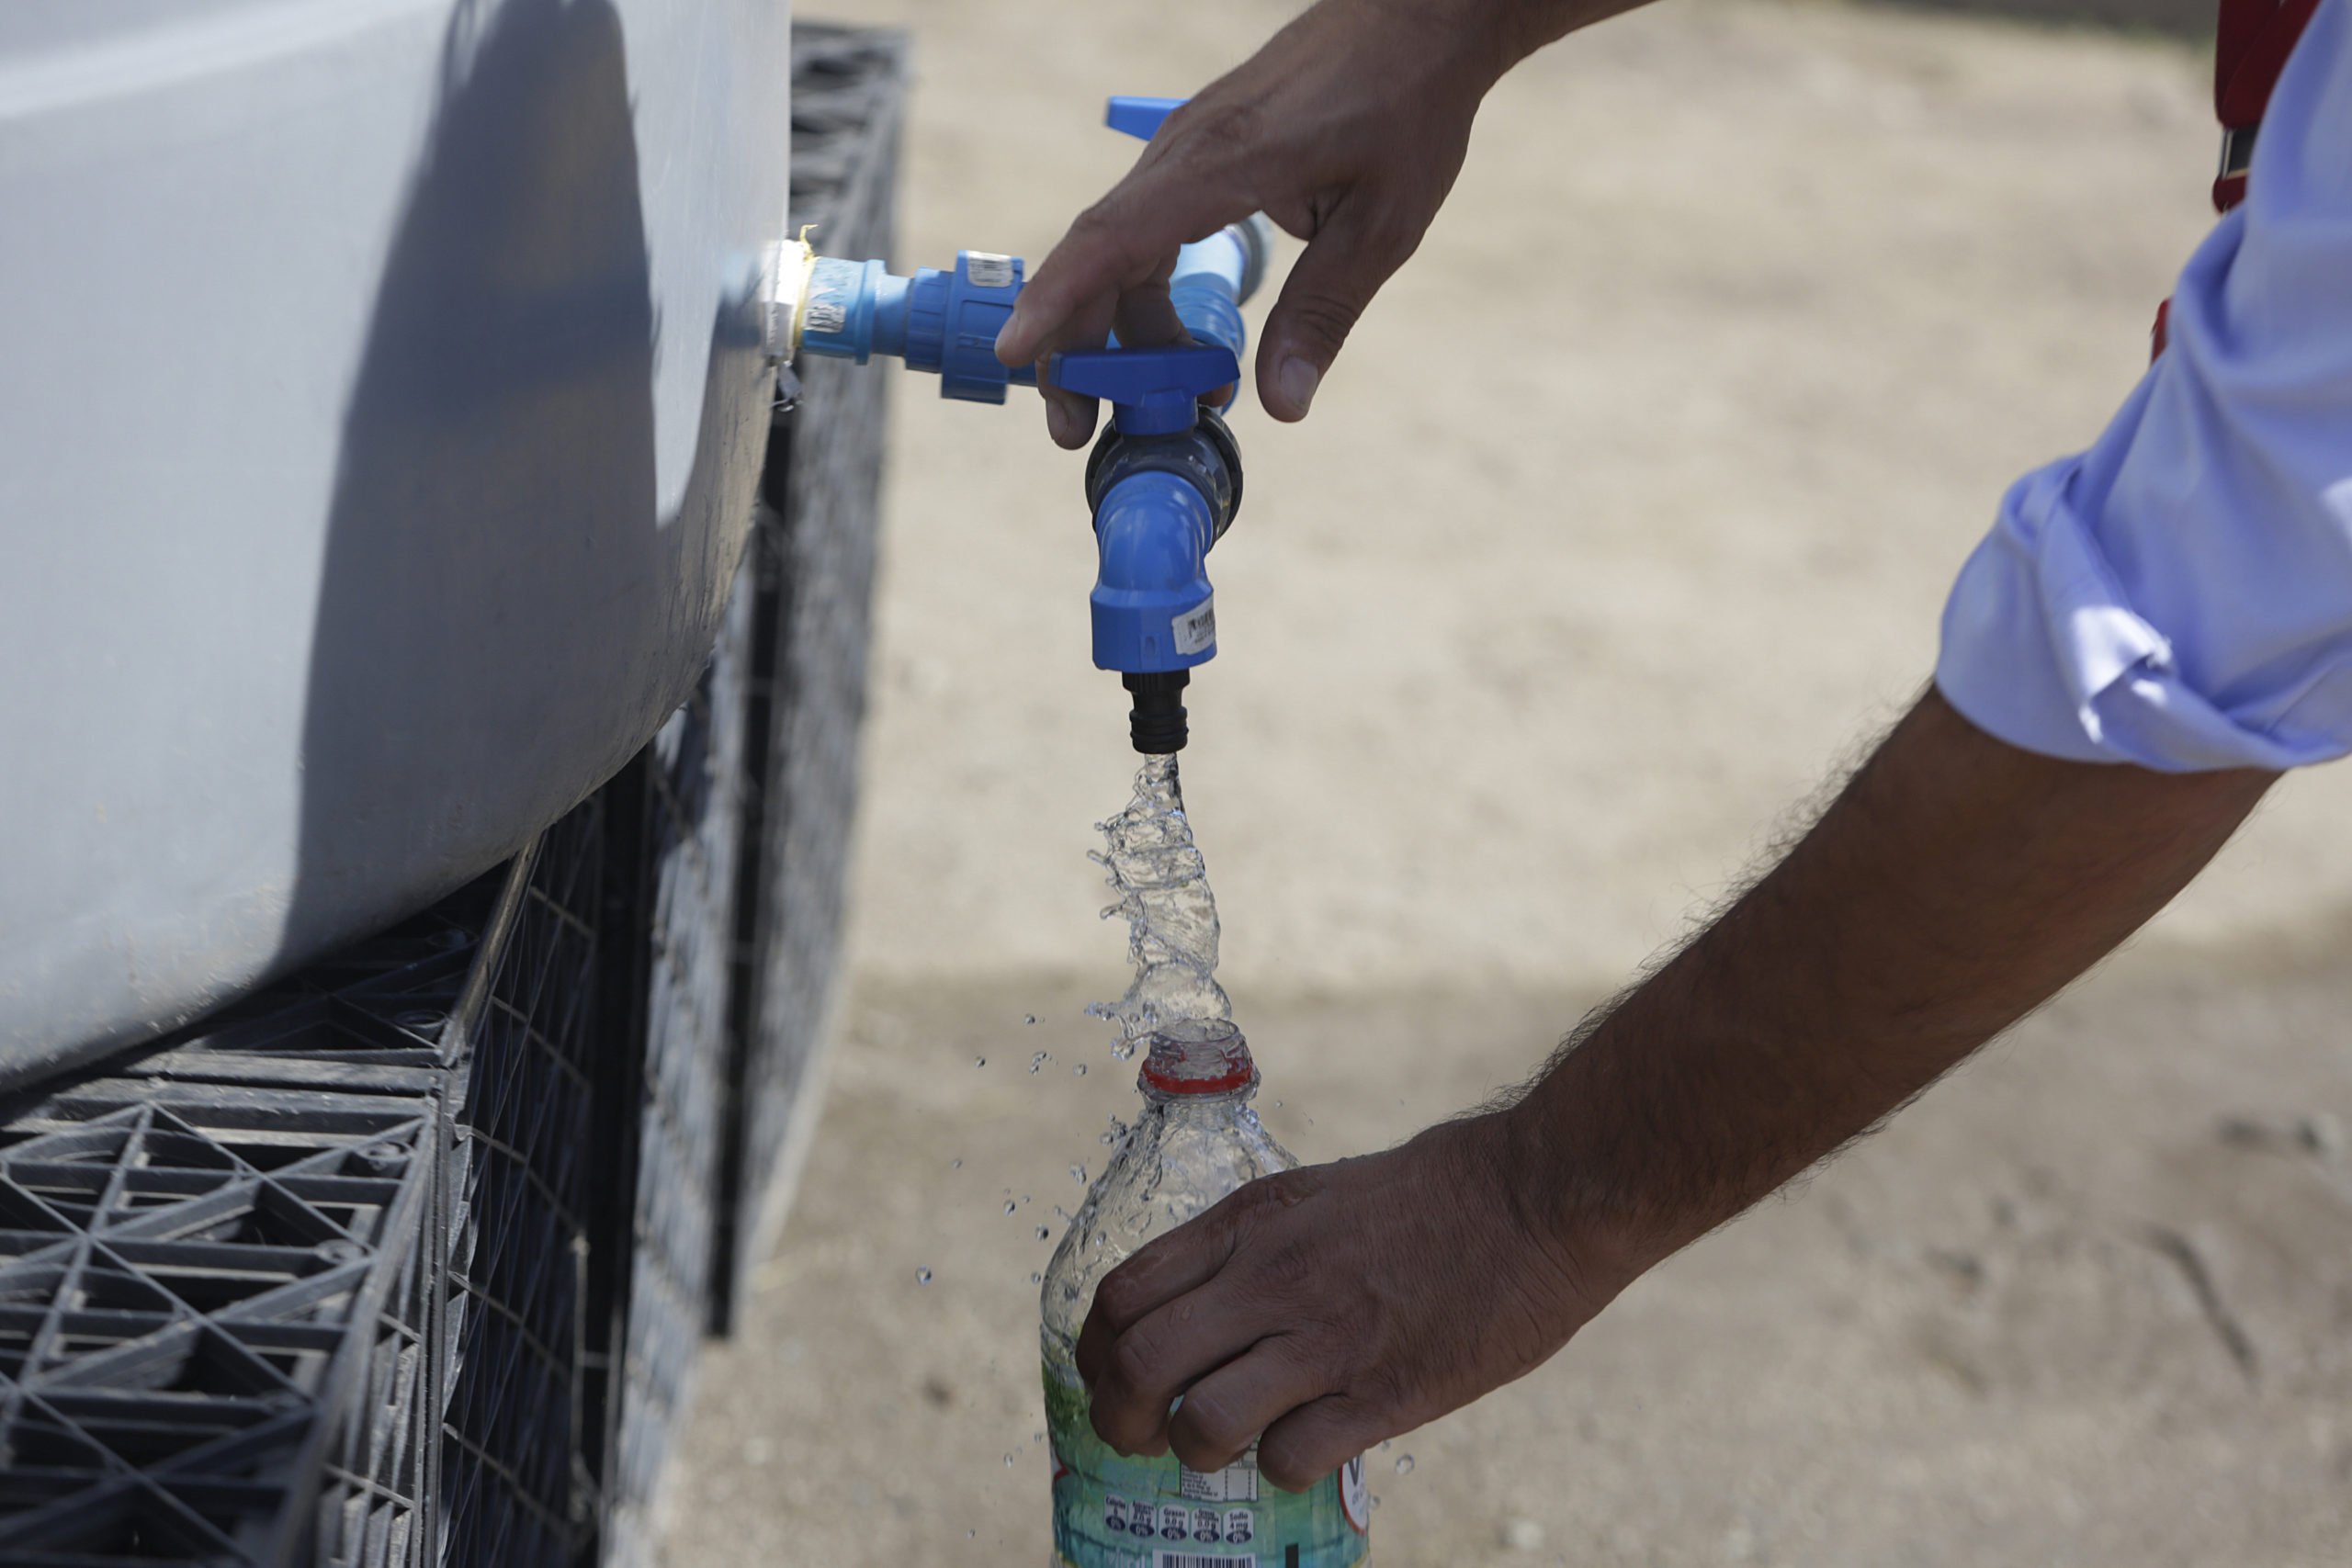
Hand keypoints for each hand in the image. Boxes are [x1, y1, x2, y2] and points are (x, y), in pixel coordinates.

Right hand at [994, 0, 1519, 448]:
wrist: (1413, 22)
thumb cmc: (1403, 108)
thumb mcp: (1380, 226)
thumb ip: (1321, 313)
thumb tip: (1283, 405)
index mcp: (1223, 163)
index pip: (1114, 236)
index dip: (1059, 300)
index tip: (1015, 354)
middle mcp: (1184, 153)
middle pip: (1096, 255)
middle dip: (1072, 348)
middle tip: (1075, 428)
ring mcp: (1184, 152)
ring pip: (1117, 251)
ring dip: (1118, 333)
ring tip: (1160, 402)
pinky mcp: (1197, 159)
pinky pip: (1146, 235)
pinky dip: (1147, 297)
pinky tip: (1184, 349)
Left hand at [1071, 1109, 1624, 1489]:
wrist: (1537, 1196)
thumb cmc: (1430, 1196)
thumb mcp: (1311, 1196)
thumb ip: (1249, 1249)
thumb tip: (1197, 1307)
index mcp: (1247, 1225)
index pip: (1121, 1294)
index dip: (1096, 1352)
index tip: (1108, 1378)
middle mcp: (1269, 1279)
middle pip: (1137, 1363)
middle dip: (1120, 1419)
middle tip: (1141, 1439)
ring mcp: (1324, 1339)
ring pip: (1201, 1421)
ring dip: (1197, 1450)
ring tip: (1223, 1448)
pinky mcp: (1384, 1394)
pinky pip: (1290, 1458)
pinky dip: (1283, 1468)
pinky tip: (1305, 1448)